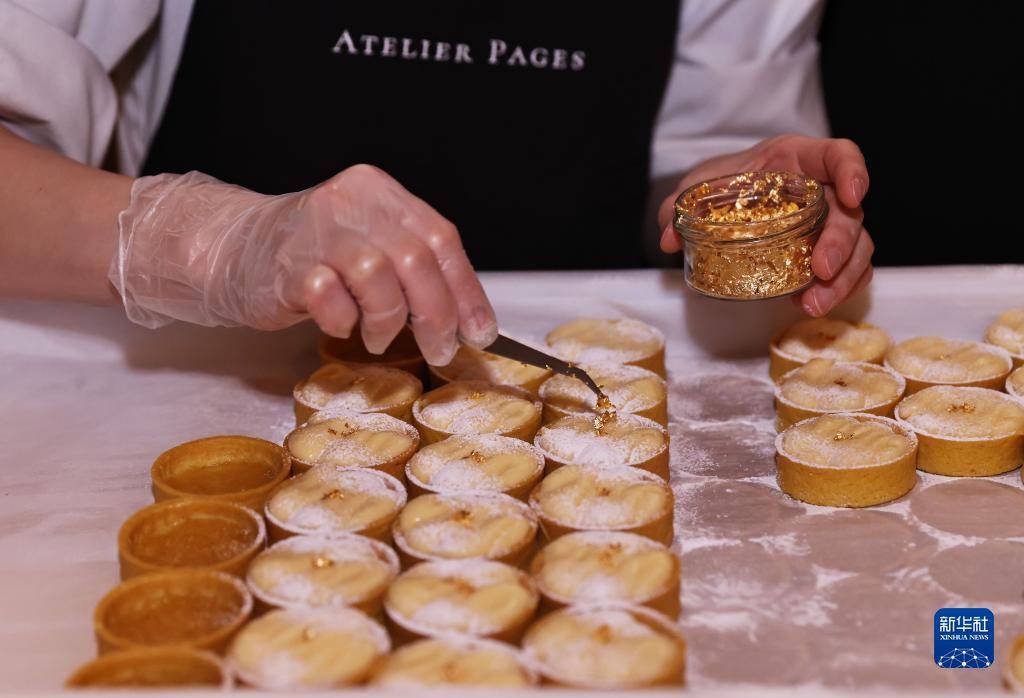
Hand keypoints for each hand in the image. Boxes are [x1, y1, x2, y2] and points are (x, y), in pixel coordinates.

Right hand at [110, 164, 496, 364]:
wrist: (236, 248)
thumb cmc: (314, 255)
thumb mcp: (371, 245)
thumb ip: (413, 268)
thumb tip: (466, 319)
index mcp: (381, 193)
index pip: (441, 238)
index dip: (467, 290)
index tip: (480, 331)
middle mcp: (352, 202)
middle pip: (416, 260)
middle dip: (436, 316)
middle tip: (439, 349)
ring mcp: (317, 231)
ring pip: (378, 278)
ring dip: (386, 321)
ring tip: (376, 335)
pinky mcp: (286, 265)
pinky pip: (330, 299)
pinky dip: (343, 321)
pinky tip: (340, 323)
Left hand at [657, 135, 873, 315]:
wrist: (724, 200)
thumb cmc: (722, 184)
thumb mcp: (696, 188)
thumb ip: (679, 208)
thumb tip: (669, 237)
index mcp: (798, 160)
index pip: (839, 155)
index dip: (854, 171)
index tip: (854, 195)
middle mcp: (822, 190)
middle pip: (851, 213)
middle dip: (842, 244)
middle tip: (820, 272)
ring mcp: (828, 224)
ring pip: (858, 248)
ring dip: (843, 279)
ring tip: (813, 304)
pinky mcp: (824, 252)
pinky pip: (849, 271)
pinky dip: (837, 290)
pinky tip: (808, 304)